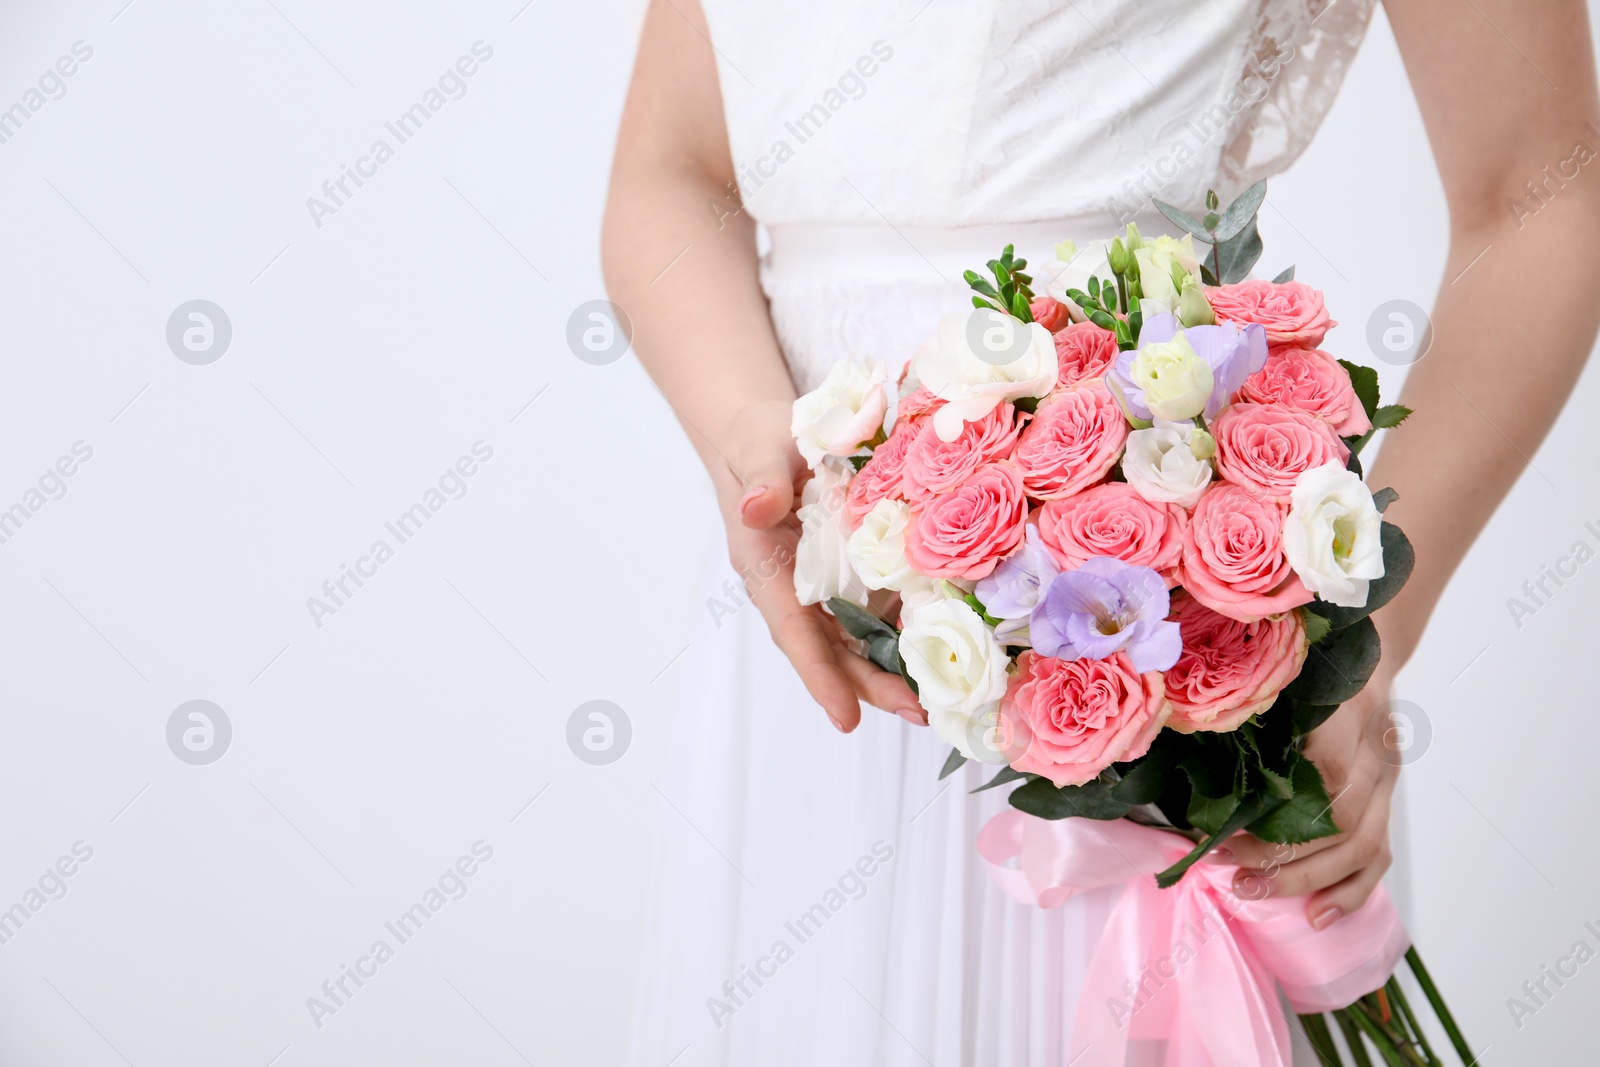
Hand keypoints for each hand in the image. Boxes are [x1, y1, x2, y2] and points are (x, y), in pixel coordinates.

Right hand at [717, 400, 924, 732]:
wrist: (766, 435)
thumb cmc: (758, 443)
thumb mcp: (758, 452)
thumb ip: (762, 482)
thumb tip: (756, 508)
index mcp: (766, 569)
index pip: (792, 631)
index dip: (819, 676)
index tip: (846, 717)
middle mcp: (794, 590)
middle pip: (831, 650)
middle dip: (870, 686)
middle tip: (920, 713)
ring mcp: (824, 586)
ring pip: (855, 640)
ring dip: (891, 671)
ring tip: (935, 702)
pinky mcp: (849, 574)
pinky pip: (875, 612)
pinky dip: (904, 634)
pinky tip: (943, 651)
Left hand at [1221, 666, 1399, 929]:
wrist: (1368, 660)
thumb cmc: (1313, 669)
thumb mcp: (1285, 677)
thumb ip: (1257, 710)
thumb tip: (1196, 747)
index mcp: (1350, 712)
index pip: (1323, 772)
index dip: (1275, 812)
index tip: (1223, 830)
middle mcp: (1377, 752)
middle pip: (1340, 821)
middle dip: (1282, 855)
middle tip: (1228, 870)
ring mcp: (1389, 782)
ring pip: (1362, 846)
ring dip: (1307, 879)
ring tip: (1254, 893)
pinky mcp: (1389, 804)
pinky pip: (1380, 857)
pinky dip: (1350, 891)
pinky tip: (1317, 915)